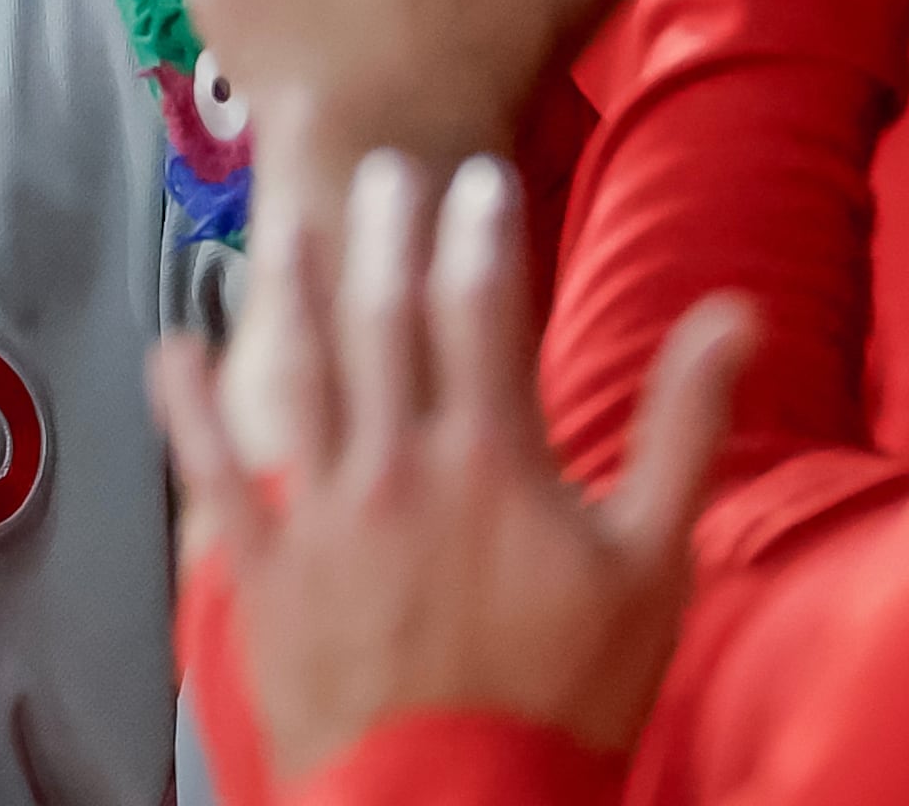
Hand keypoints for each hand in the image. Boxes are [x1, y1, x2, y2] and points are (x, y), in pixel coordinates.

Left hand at [155, 153, 753, 784]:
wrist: (460, 802)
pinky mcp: (263, 567)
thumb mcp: (655, 563)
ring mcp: (322, 511)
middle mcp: (398, 462)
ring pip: (300, 372)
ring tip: (287, 223)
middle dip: (383, 234)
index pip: (484, 308)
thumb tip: (734, 316)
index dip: (479, 233)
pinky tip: (174, 347)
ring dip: (291, 289)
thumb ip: (685, 430)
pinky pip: (213, 471)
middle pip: (385, 319)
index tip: (475, 175)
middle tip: (378, 166)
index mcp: (493, 455)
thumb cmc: (567, 693)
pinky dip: (188, 407)